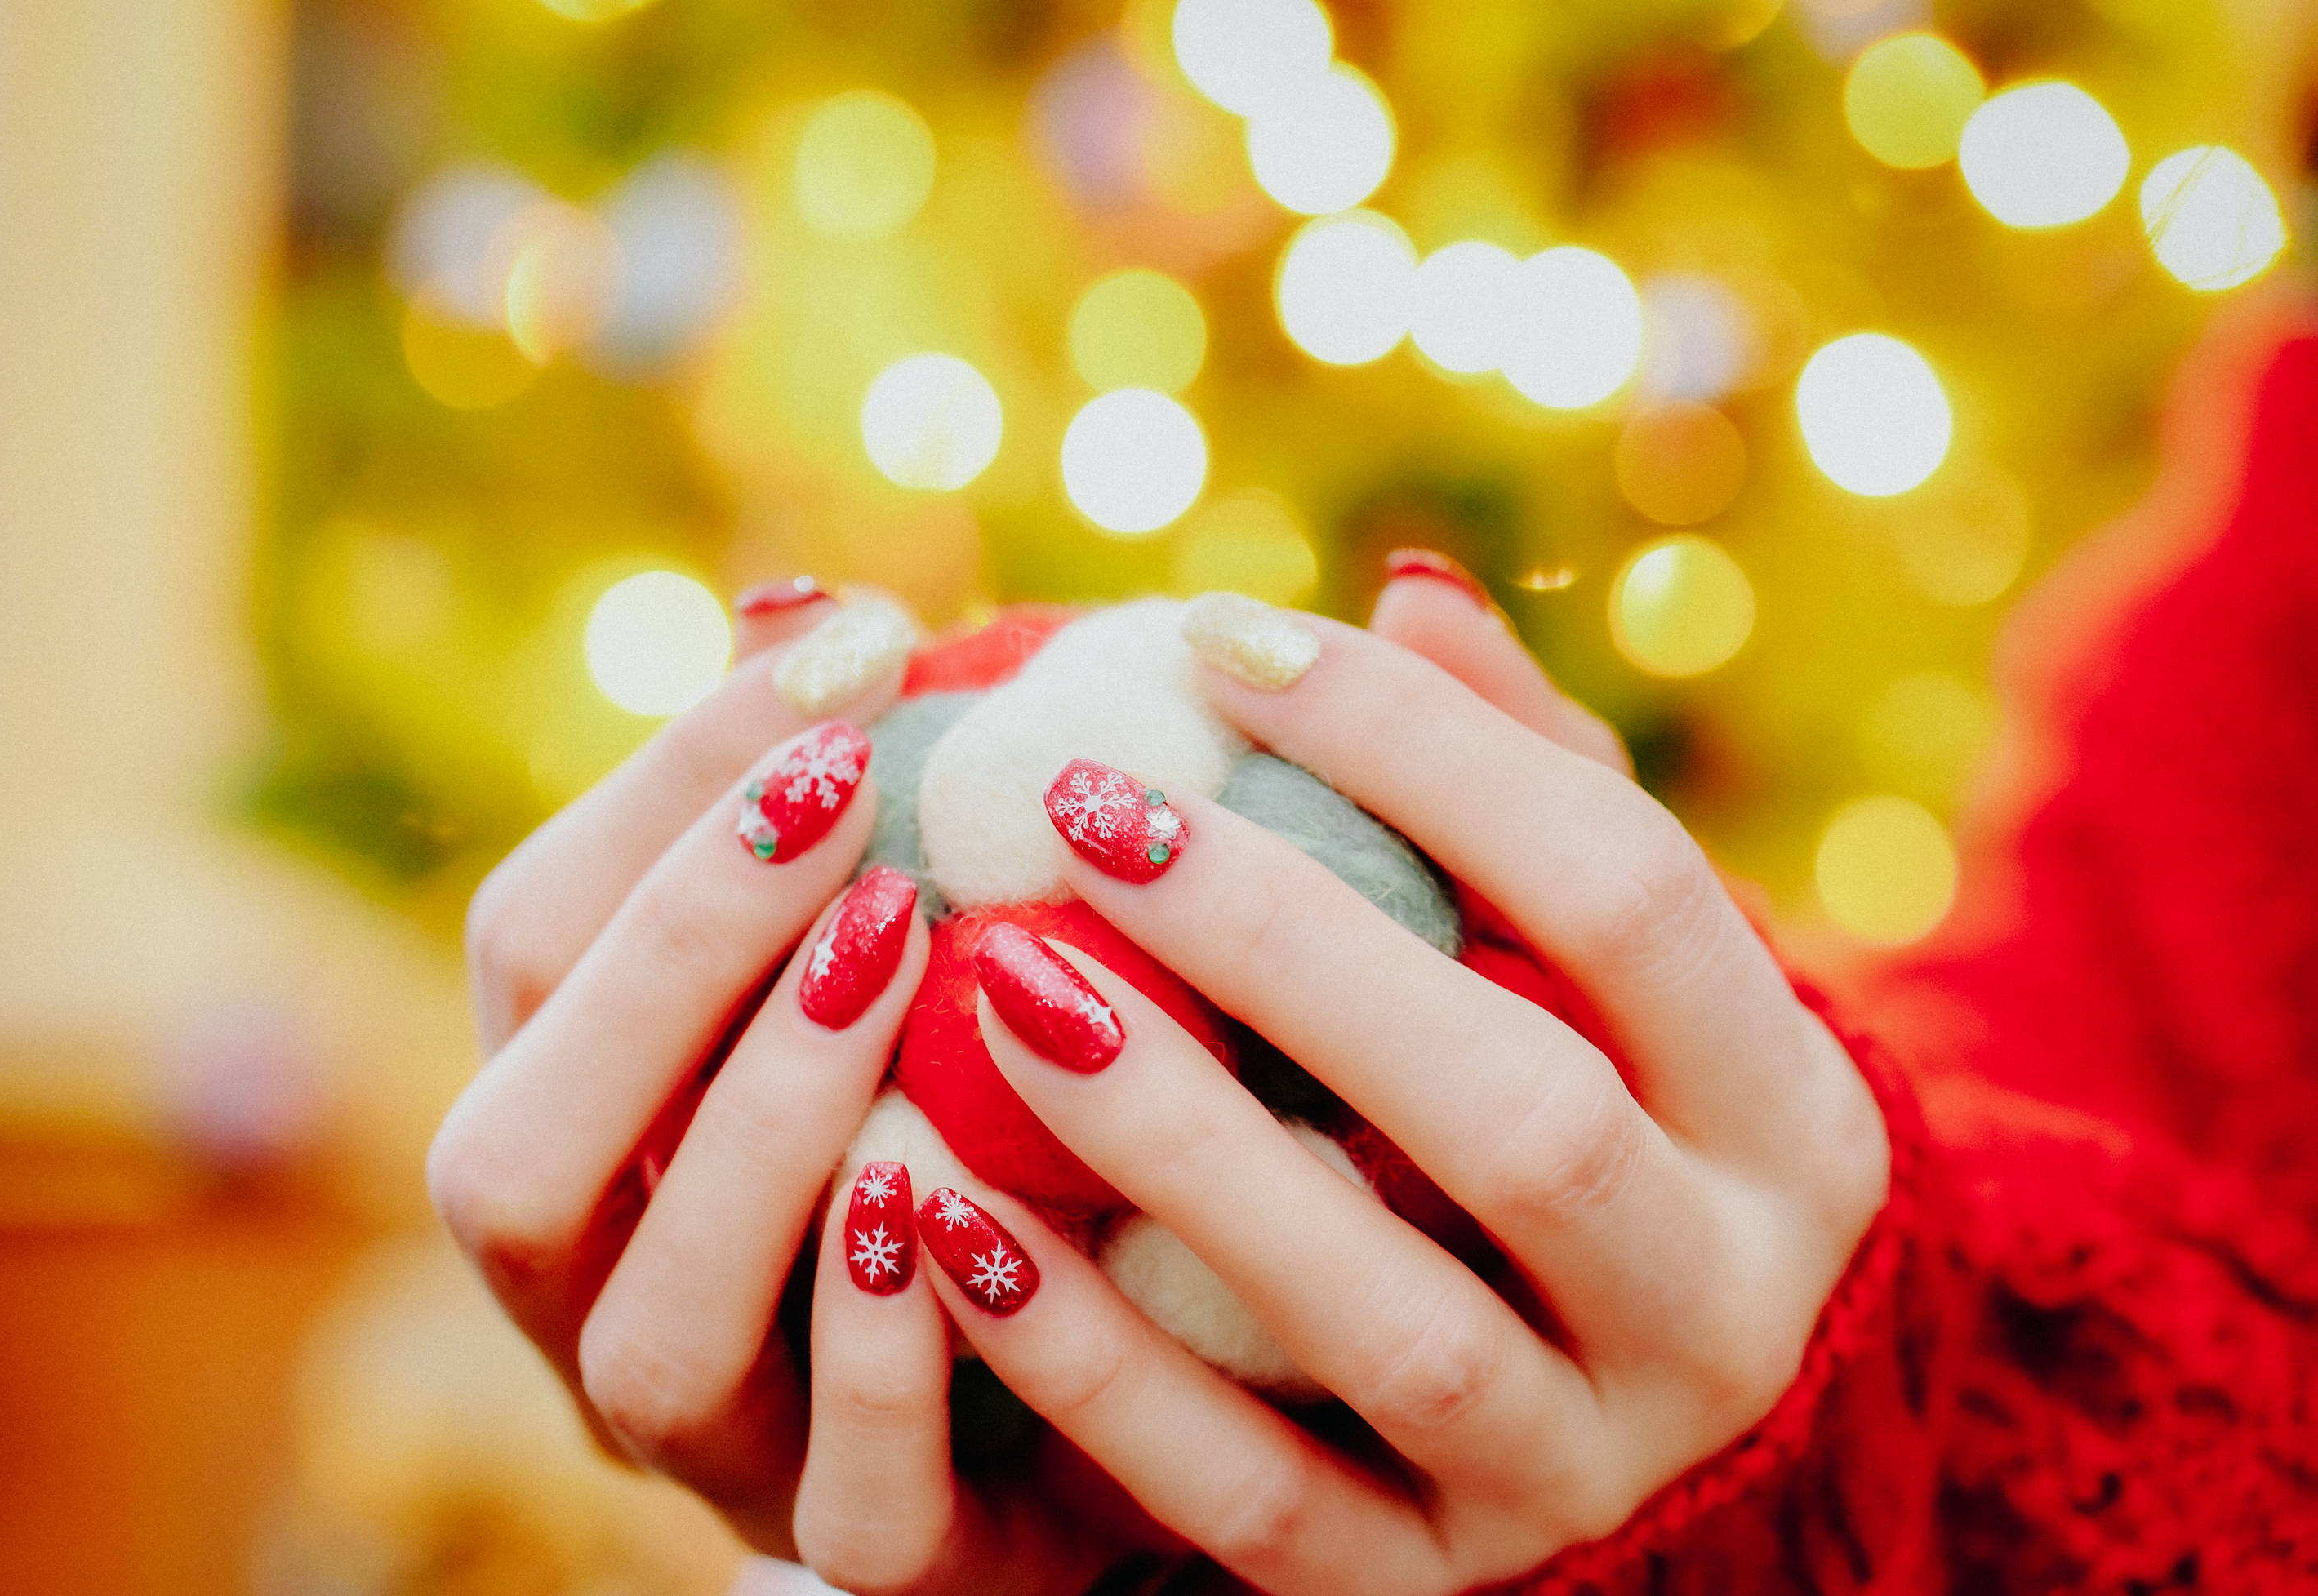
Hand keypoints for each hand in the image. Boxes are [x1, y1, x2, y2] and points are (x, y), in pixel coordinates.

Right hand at [427, 590, 1168, 1592]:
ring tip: (896, 947)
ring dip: (761, 1121)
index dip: (664, 786)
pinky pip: (842, 1491)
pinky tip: (960, 1185)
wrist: (1172, 1368)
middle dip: (670, 948)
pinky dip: (887, 1337)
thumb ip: (871, 804)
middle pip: (509, 1152)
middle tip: (846, 779)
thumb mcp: (942, 946)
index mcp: (594, 1134)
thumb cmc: (1029, 1099)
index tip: (850, 642)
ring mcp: (724, 1449)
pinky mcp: (884, 1553)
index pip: (533, 945)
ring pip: (647, 1330)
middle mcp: (603, 1301)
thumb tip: (814, 600)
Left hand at [919, 597, 1887, 1594]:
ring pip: (1386, 1325)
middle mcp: (1720, 1309)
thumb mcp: (1611, 971)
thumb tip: (1401, 590)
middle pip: (1520, 1117)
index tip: (1212, 641)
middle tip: (1081, 809)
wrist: (1655, 1411)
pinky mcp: (1426, 1585)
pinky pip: (1250, 1496)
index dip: (1422, 750)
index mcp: (1792, 1120)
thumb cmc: (1600, 1108)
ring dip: (1179, 1149)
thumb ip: (1522, 788)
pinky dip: (1093, 1367)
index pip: (1623, 895)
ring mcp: (1580, 1471)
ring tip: (996, 990)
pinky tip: (944, 1226)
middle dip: (1290, 946)